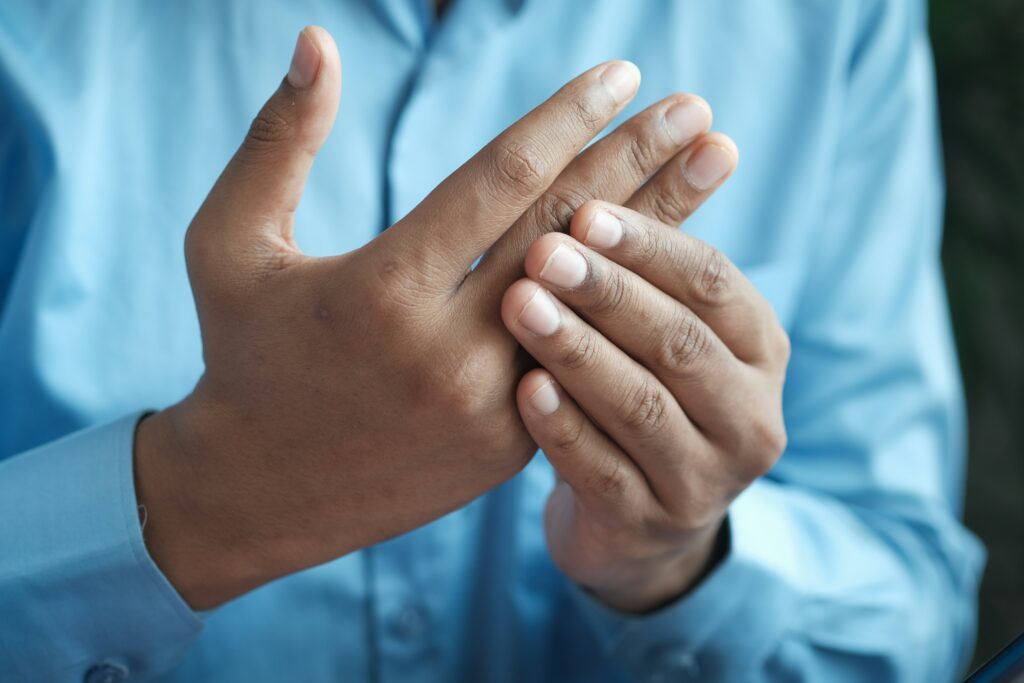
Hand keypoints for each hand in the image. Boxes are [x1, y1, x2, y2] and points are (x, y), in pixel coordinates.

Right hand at [135, 26, 719, 608]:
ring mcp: (490, 406)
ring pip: (596, 300)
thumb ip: (277, 140)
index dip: (569, 118)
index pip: (501, 180)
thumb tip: (319, 39)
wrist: (258, 491)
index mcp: (383, 289)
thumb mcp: (227, 243)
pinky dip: (628, 303)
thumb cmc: (242, 355)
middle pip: (568, 233)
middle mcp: (448, 350)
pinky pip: (584, 356)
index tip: (623, 74)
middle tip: (697, 109)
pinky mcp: (511, 445)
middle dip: (641, 161)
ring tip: (715, 164)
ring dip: (662, 228)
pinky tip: (670, 256)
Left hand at [502, 170, 790, 612]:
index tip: (586, 212)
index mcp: (761, 350)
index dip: (653, 245)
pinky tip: (523, 390)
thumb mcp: (667, 329)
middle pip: (681, 344)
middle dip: (610, 293)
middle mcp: (751, 417)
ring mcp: (705, 481)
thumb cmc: (645, 392)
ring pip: (644, 408)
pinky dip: (564, 429)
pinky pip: (604, 474)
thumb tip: (696, 130)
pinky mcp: (650, 526)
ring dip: (580, 351)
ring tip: (521, 306)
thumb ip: (664, 257)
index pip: (715, 285)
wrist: (639, 519)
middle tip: (543, 252)